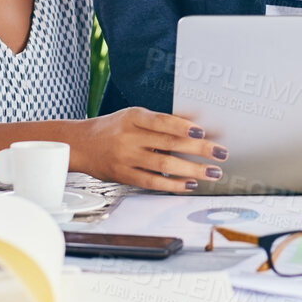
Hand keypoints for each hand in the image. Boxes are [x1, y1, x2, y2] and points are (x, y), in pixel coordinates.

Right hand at [72, 108, 228, 191]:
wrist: (81, 144)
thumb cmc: (113, 128)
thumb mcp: (133, 116)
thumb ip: (160, 121)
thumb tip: (194, 122)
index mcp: (133, 117)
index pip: (162, 121)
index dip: (183, 126)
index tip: (203, 131)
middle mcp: (129, 137)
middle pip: (169, 144)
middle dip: (199, 149)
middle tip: (221, 154)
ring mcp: (126, 158)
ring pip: (164, 165)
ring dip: (192, 170)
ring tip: (212, 172)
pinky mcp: (124, 176)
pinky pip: (152, 182)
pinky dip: (172, 184)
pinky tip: (189, 185)